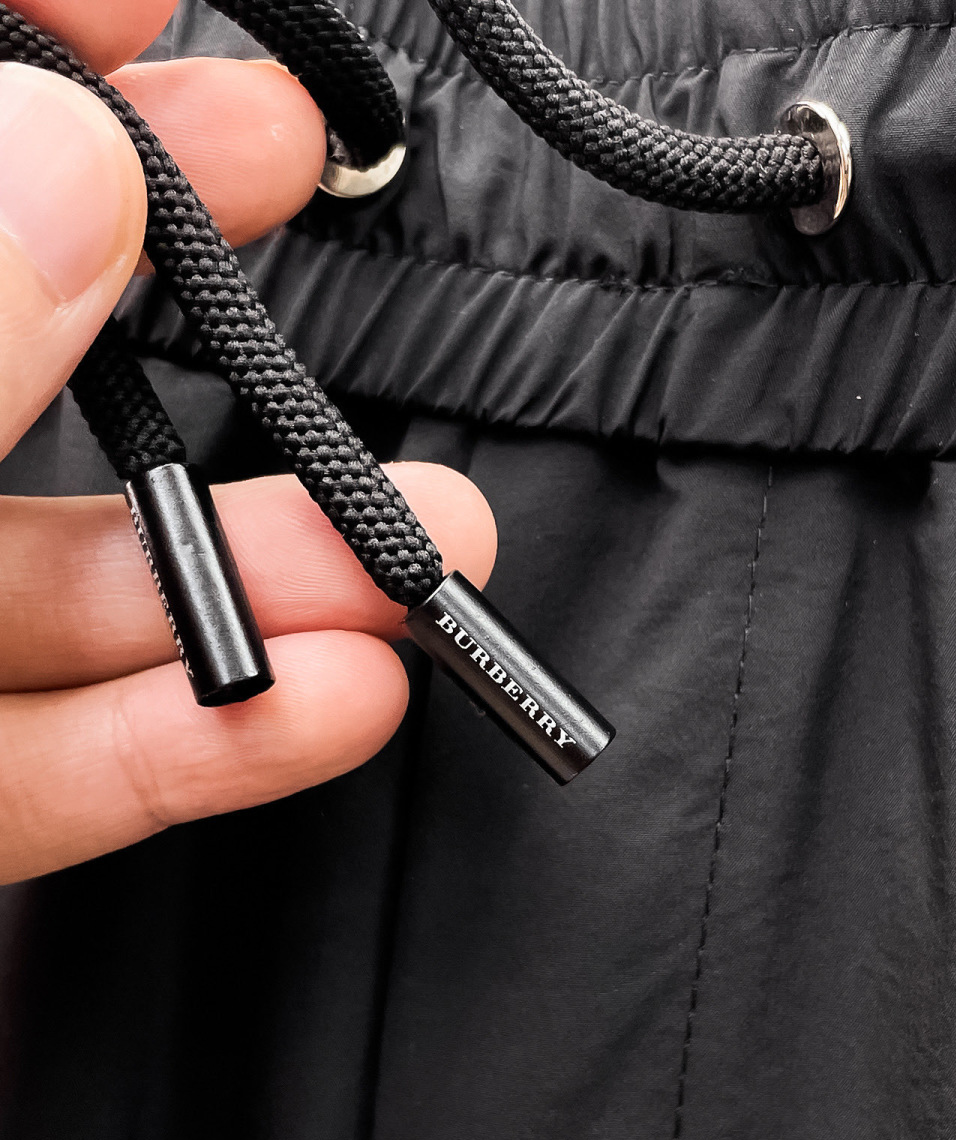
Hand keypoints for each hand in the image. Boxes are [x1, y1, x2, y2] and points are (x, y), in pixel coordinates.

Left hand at [0, 2, 497, 883]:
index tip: (152, 2)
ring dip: (264, 569)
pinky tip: (340, 700)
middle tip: (298, 165)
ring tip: (432, 546)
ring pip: (61, 587)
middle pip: (6, 348)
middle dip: (168, 257)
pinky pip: (59, 767)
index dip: (32, 48)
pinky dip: (205, 741)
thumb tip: (75, 164)